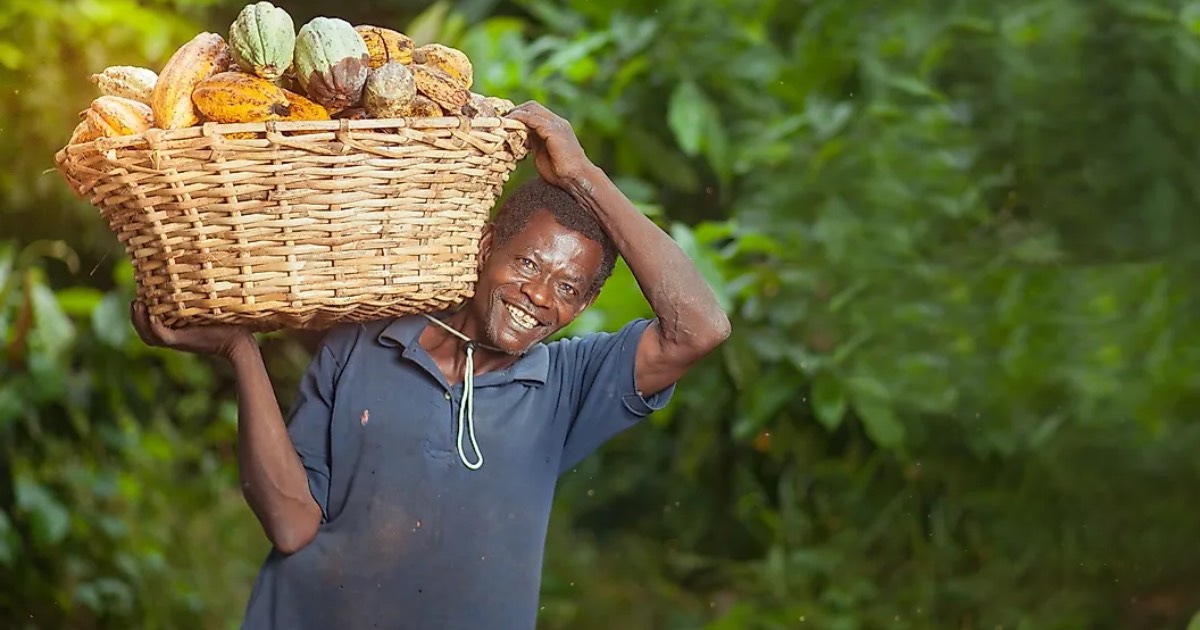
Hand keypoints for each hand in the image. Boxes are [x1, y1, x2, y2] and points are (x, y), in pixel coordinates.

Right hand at [130, 300, 253, 359]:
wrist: (240, 340)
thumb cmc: (230, 322)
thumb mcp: (210, 307)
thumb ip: (201, 297)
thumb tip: (202, 269)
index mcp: (178, 330)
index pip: (152, 324)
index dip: (141, 313)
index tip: (139, 295)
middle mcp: (175, 336)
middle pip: (145, 331)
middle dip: (135, 317)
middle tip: (134, 301)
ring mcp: (179, 340)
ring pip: (149, 335)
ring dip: (139, 321)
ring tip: (137, 304)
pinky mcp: (183, 341)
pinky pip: (161, 336)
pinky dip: (153, 326)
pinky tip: (151, 314)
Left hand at [506, 101, 590, 188]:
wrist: (576, 178)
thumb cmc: (560, 171)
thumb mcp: (542, 152)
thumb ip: (533, 141)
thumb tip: (520, 137)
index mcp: (555, 126)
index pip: (534, 110)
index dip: (519, 114)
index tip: (505, 123)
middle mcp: (557, 122)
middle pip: (532, 106)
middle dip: (515, 111)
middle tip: (501, 122)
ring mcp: (557, 125)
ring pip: (531, 109)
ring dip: (515, 114)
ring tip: (503, 123)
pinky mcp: (554, 131)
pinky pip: (532, 119)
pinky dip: (520, 119)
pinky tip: (510, 125)